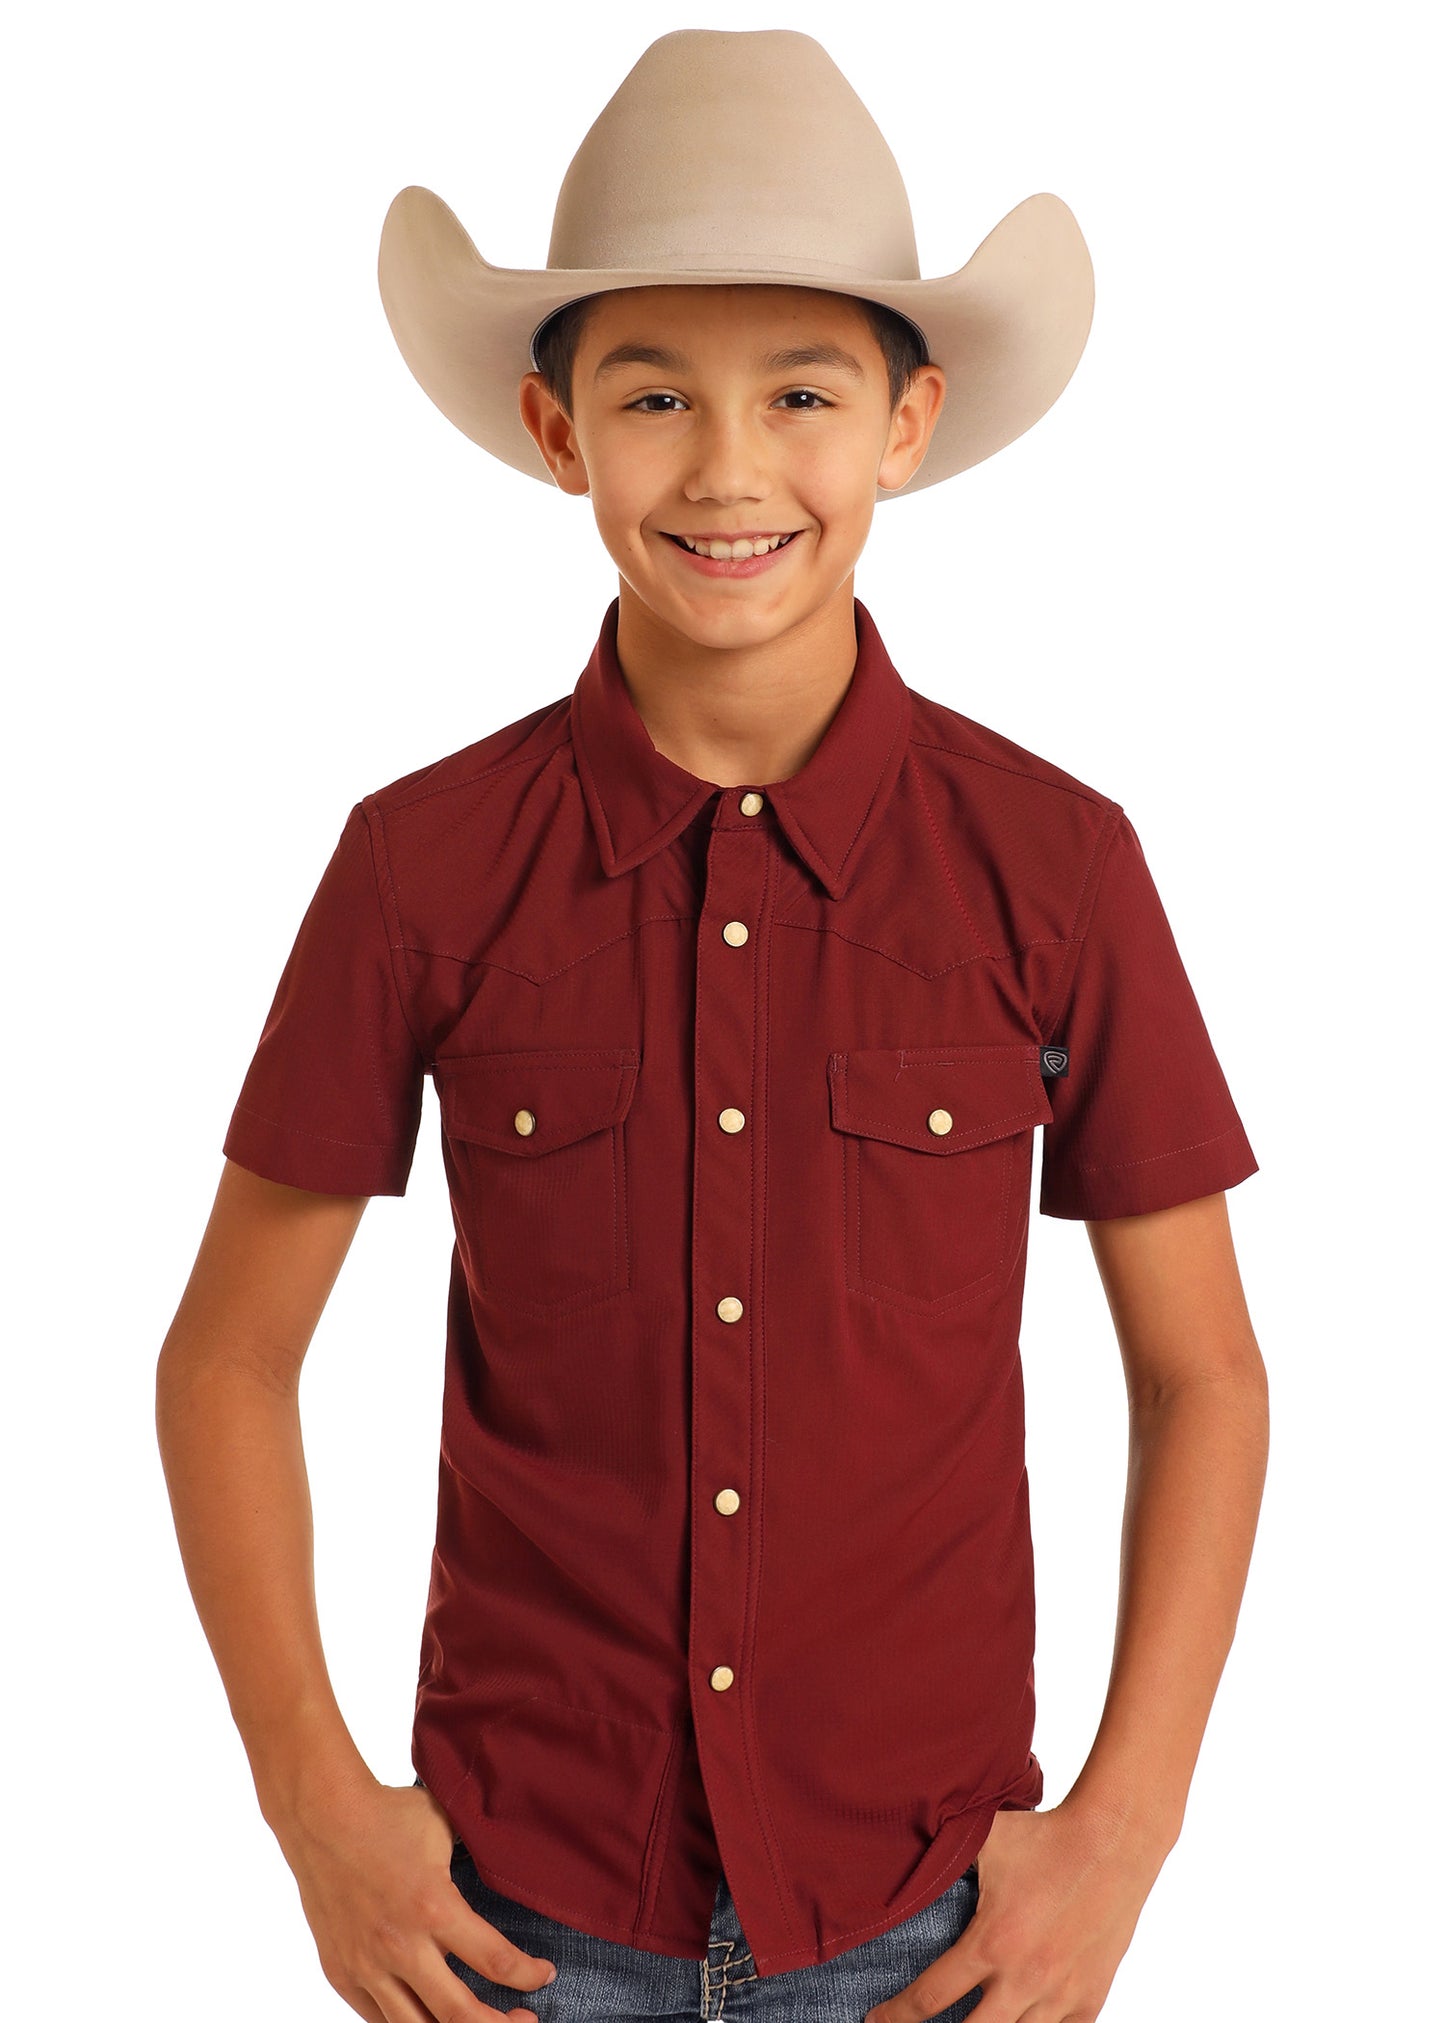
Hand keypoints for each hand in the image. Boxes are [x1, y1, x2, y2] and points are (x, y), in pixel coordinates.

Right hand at [273, 1773, 558, 2021]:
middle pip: (460, 2015)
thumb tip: (508, 1868)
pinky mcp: (341, 1974)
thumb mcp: (444, 1829)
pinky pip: (380, 2020)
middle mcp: (400, 1946)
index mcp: (433, 1907)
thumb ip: (473, 1859)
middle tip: (525, 2020)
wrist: (321, 1816)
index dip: (528, 1975)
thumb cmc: (388, 1815)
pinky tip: (432, 2016)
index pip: (496, 1962)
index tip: (545, 1975)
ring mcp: (366, 1966)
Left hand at [863, 1799, 1162, 2021]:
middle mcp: (1024, 1980)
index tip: (876, 2021)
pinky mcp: (1090, 1999)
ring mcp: (1060, 1996)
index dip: (897, 2016)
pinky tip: (1020, 2022)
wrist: (1114, 1842)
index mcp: (991, 1943)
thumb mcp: (985, 1838)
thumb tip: (899, 1840)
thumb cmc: (1045, 1837)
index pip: (929, 1998)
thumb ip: (943, 1851)